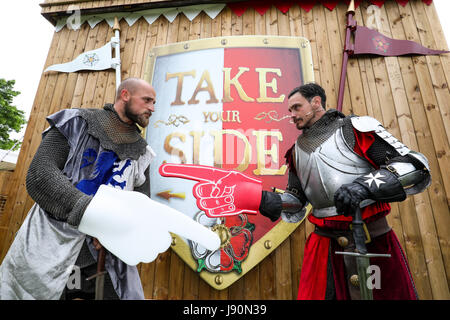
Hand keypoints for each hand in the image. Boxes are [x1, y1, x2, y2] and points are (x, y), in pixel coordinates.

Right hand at [79, 185, 220, 265]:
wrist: (101, 214)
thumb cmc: (119, 202)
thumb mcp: (142, 202)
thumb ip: (154, 215)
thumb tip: (154, 226)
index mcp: (165, 217)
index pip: (188, 228)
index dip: (203, 236)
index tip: (216, 243)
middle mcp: (161, 235)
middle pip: (162, 240)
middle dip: (152, 235)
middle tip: (136, 224)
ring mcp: (149, 249)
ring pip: (148, 249)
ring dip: (140, 241)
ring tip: (127, 229)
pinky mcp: (136, 259)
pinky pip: (136, 255)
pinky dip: (129, 248)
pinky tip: (122, 238)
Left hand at [159, 163, 261, 217]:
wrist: (256, 196)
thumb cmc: (238, 185)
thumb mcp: (227, 177)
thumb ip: (211, 180)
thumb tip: (196, 188)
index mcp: (215, 174)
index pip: (192, 171)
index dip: (177, 170)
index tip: (162, 169)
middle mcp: (216, 183)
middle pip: (197, 191)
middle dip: (204, 193)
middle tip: (216, 193)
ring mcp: (220, 195)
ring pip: (202, 203)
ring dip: (210, 203)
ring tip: (222, 199)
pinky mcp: (225, 207)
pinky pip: (210, 212)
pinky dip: (216, 210)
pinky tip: (224, 205)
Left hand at [334, 182, 370, 215]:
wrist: (365, 186)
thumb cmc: (356, 188)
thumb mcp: (348, 188)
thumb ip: (343, 193)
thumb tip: (340, 202)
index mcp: (342, 188)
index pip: (336, 195)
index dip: (335, 202)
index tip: (336, 206)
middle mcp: (346, 190)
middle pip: (340, 200)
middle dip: (339, 208)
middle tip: (339, 212)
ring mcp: (351, 194)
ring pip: (345, 204)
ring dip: (345, 210)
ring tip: (345, 214)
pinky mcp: (356, 197)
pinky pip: (352, 205)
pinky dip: (351, 210)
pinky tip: (351, 213)